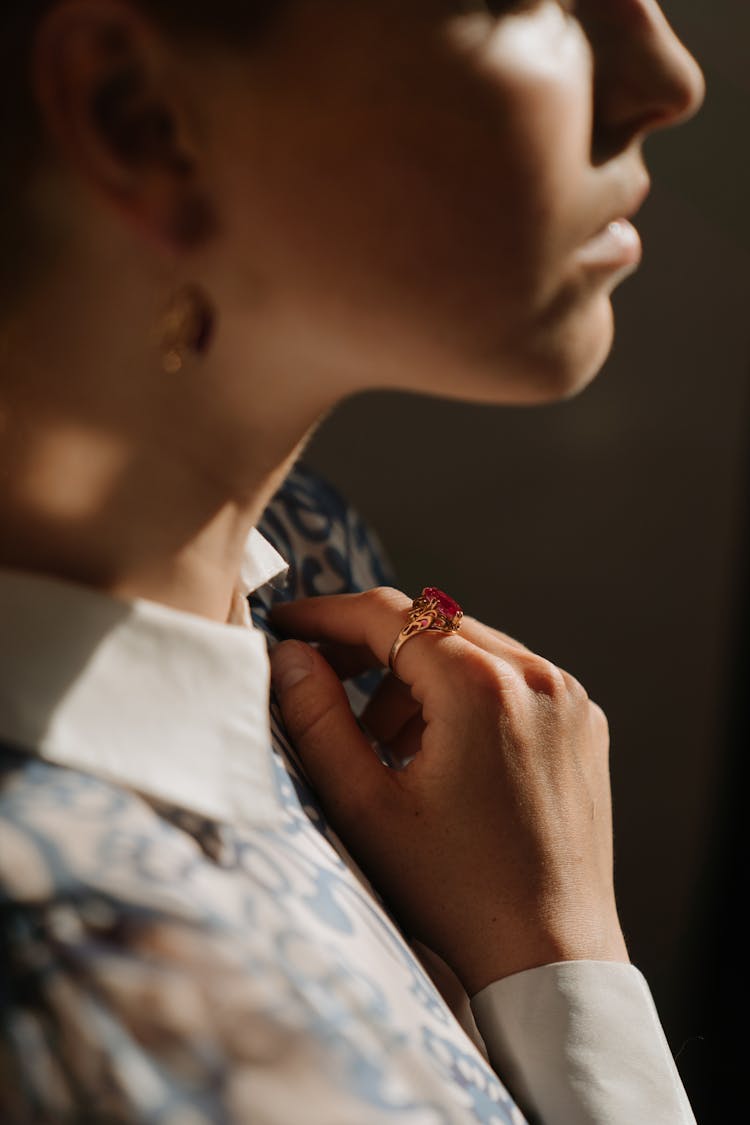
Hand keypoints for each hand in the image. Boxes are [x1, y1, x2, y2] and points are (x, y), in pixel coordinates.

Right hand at [269, 588, 628, 994]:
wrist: (551, 954)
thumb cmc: (454, 891)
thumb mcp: (365, 807)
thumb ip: (317, 719)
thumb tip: (291, 655)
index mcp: (483, 688)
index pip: (388, 615)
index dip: (326, 614)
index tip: (286, 623)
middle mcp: (537, 675)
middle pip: (431, 624)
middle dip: (369, 646)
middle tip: (322, 677)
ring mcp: (568, 697)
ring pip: (471, 647)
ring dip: (417, 675)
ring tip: (386, 741)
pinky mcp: (582, 721)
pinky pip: (510, 678)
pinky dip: (465, 693)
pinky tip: (441, 751)